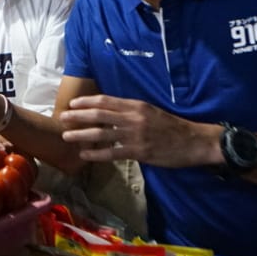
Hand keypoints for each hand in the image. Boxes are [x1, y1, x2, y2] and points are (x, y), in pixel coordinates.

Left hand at [58, 94, 220, 165]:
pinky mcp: (139, 151)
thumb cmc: (172, 126)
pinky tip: (85, 155)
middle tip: (62, 118)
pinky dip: (97, 154)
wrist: (194, 141)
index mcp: (136, 105)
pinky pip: (113, 152)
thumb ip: (132, 111)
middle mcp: (133, 117)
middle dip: (77, 116)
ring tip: (66, 136)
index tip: (72, 104)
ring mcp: (135, 135)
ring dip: (81, 134)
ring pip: (102, 133)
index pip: (105, 101)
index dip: (86, 102)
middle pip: (99, 115)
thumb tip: (110, 112)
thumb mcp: (152, 111)